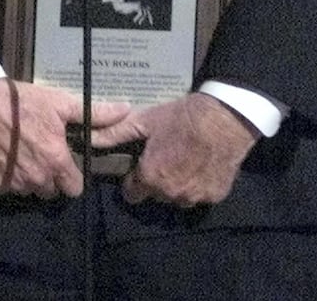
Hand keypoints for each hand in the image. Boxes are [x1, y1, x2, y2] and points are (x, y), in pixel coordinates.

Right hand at [0, 79, 128, 198]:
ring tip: (22, 152)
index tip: (65, 161)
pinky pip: (6, 188)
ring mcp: (12, 185)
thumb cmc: (23, 102)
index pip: (75, 188)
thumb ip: (94, 113)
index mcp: (56, 162)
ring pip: (29, 191)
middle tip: (41, 153)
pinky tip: (5, 156)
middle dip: (50, 177)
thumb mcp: (60, 103)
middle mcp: (36, 179)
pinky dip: (7, 176)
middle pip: (51, 192)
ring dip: (28, 177)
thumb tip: (126, 110)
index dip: (72, 175)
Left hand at [91, 92, 258, 206]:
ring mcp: (195, 198)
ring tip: (184, 159)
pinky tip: (202, 163)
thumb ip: (117, 132)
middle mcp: (171, 195)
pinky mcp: (215, 196)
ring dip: (178, 184)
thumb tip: (90, 137)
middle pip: (156, 195)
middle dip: (157, 180)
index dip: (134, 179)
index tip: (141, 166)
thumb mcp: (147, 120)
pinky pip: (200, 195)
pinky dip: (199, 183)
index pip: (132, 194)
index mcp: (151, 178)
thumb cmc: (182, 118)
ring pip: (178, 197)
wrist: (225, 118)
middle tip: (165, 156)